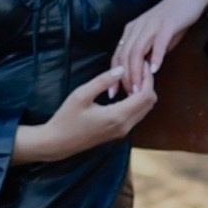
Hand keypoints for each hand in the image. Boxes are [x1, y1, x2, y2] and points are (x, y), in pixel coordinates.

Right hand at [13, 60, 162, 163]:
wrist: (58, 143)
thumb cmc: (66, 119)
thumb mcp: (80, 95)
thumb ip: (102, 82)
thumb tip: (122, 69)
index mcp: (117, 116)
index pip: (145, 95)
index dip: (147, 78)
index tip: (141, 64)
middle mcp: (124, 125)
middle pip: (150, 103)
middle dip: (148, 84)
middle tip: (138, 68)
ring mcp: (123, 131)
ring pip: (145, 110)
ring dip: (143, 93)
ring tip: (132, 77)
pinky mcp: (119, 133)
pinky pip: (137, 115)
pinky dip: (137, 102)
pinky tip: (126, 91)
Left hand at [107, 0, 207, 94]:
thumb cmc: (173, 20)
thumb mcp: (155, 38)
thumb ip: (147, 53)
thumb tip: (142, 73)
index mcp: (131, 30)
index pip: (117, 55)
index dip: (114, 75)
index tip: (113, 93)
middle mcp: (137, 27)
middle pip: (125, 55)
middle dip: (125, 78)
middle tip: (128, 95)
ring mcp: (152, 25)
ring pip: (137, 51)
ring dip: (137, 72)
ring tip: (139, 88)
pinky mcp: (167, 24)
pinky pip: (159, 43)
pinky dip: (155, 57)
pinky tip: (155, 70)